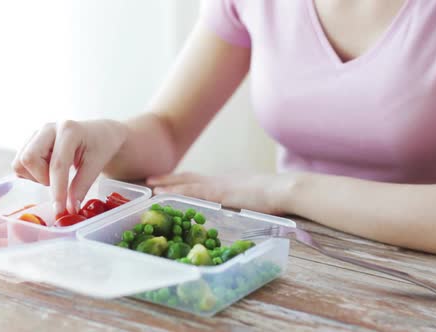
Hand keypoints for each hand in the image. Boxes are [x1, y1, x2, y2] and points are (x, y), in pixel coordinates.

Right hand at [12, 119, 126, 214]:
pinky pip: (19, 164)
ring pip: (20, 162)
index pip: (57, 164)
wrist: (99, 133)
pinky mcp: (29, 141)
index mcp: (69, 130)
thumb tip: (70, 210)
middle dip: (42, 178)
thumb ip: (81, 187)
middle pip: (28, 158)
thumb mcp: (96, 165)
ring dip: (36, 176)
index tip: (59, 210)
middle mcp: (49, 128)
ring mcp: (36, 133)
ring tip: (54, 174)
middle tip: (58, 182)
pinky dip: (32, 173)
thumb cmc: (100, 146)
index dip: (57, 190)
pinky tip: (48, 169)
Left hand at [147, 172, 296, 214]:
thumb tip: (241, 210)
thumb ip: (245, 204)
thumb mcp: (256, 200)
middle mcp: (220, 179)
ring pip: (186, 183)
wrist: (285, 190)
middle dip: (170, 179)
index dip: (185, 182)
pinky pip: (191, 191)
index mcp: (228, 182)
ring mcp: (219, 184)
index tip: (171, 183)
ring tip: (150, 185)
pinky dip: (175, 191)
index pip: (201, 181)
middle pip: (189, 178)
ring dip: (167, 183)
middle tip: (151, 180)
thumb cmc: (277, 197)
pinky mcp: (219, 192)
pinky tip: (162, 193)